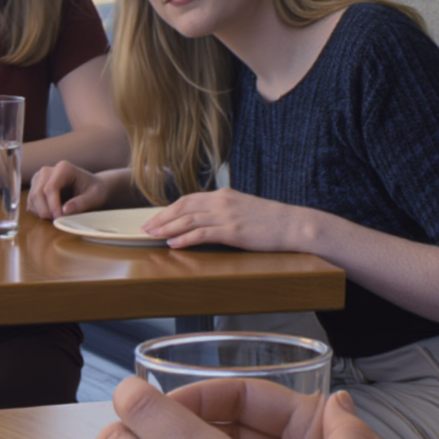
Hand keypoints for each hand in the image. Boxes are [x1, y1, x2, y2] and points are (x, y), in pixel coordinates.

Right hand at [28, 160, 107, 218]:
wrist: (91, 187)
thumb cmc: (94, 190)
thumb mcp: (94, 197)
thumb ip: (81, 203)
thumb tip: (65, 211)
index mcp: (63, 168)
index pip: (50, 187)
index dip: (53, 205)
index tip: (59, 217)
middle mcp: (48, 170)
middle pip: (38, 192)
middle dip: (45, 210)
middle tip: (56, 220)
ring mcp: (39, 178)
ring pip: (32, 198)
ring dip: (41, 211)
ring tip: (56, 217)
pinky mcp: (35, 187)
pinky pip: (31, 202)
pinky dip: (38, 211)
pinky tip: (51, 214)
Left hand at [141, 188, 305, 251]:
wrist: (292, 224)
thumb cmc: (269, 220)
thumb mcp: (243, 208)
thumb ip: (223, 211)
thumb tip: (205, 220)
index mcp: (223, 195)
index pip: (188, 199)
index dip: (168, 209)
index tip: (155, 218)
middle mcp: (222, 201)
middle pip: (183, 207)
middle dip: (162, 218)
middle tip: (146, 228)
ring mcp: (227, 216)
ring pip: (189, 219)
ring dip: (168, 228)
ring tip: (153, 236)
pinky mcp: (233, 231)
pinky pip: (202, 234)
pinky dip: (185, 239)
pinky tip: (174, 244)